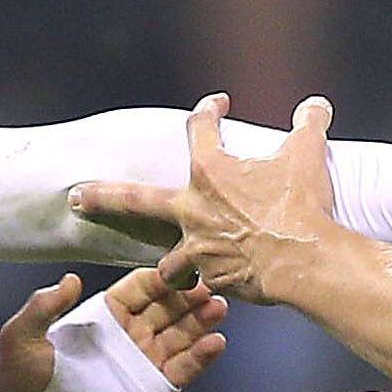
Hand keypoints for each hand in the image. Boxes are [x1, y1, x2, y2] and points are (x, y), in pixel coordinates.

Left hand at [2, 267, 229, 391]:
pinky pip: (183, 369)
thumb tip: (71, 280)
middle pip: (167, 307)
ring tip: (219, 308)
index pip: (139, 288)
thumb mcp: (21, 337)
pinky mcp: (153, 389)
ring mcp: (143, 361)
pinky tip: (216, 343)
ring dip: (201, 321)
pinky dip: (201, 357)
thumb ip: (43, 306)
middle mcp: (128, 334)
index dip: (160, 277)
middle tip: (211, 285)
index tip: (181, 267)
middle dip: (189, 296)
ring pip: (180, 334)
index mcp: (102, 315)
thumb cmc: (21, 382)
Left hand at [73, 95, 338, 303]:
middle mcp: (192, 208)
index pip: (199, 128)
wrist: (303, 259)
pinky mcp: (211, 277)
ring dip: (169, 264)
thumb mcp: (307, 154)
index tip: (216, 104)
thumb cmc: (301, 205)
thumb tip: (316, 104)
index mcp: (211, 171)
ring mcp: (197, 246)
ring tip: (171, 269)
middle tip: (75, 197)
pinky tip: (217, 287)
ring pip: (167, 259)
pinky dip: (210, 284)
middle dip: (103, 197)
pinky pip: (204, 282)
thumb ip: (309, 124)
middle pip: (137, 199)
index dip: (209, 111)